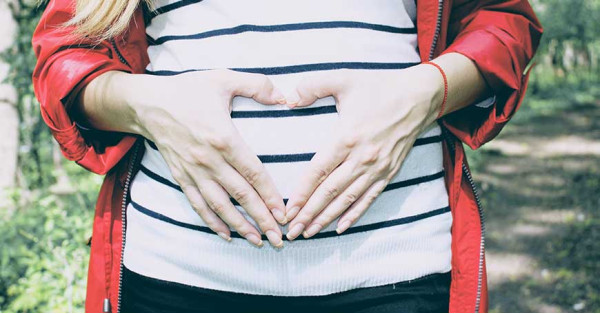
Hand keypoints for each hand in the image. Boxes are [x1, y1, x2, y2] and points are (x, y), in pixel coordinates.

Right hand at [127, 69, 287, 247]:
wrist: (148, 103)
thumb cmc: (189, 90)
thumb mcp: (223, 78)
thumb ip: (256, 85)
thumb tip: (284, 96)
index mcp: (223, 138)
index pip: (253, 172)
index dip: (269, 195)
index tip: (283, 212)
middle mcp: (209, 160)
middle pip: (240, 195)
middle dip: (261, 218)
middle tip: (278, 238)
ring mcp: (193, 171)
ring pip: (220, 205)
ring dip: (239, 226)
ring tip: (257, 241)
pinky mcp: (181, 177)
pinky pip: (198, 204)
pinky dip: (211, 222)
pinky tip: (226, 235)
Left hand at [284, 65, 443, 239]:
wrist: (419, 96)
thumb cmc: (379, 87)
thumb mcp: (344, 79)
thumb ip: (313, 86)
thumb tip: (288, 99)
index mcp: (347, 137)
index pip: (318, 172)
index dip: (301, 193)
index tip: (287, 209)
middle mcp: (362, 158)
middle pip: (330, 192)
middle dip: (309, 213)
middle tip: (292, 231)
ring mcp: (377, 168)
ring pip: (347, 200)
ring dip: (327, 218)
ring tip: (309, 233)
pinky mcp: (389, 172)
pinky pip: (369, 198)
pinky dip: (354, 214)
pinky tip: (341, 228)